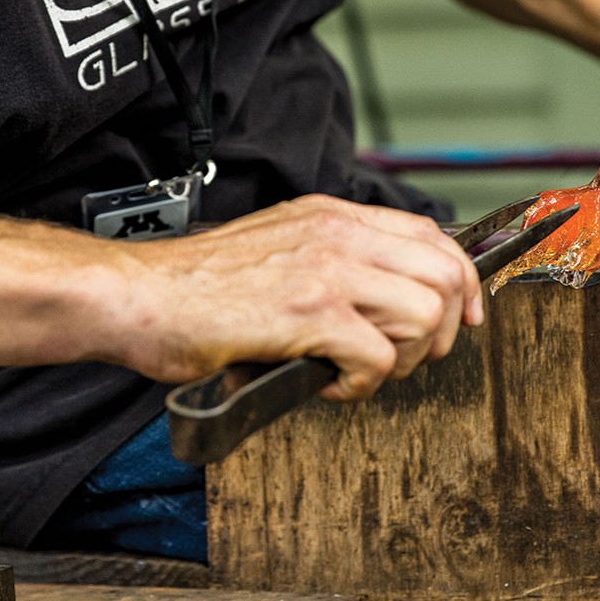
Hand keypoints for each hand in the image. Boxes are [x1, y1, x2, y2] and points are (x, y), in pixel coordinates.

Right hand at [113, 195, 482, 400]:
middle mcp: (336, 234)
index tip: (461, 317)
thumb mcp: (275, 247)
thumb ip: (326, 259)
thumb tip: (375, 298)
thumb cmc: (194, 286)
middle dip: (443, 327)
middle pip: (444, 273)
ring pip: (425, 313)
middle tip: (406, 357)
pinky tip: (327, 382)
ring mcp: (326, 271)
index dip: (460, 280)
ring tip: (360, 370)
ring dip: (404, 358)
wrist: (138, 295)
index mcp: (330, 216)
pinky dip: (363, 384)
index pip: (431, 234)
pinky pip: (379, 358)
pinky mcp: (308, 314)